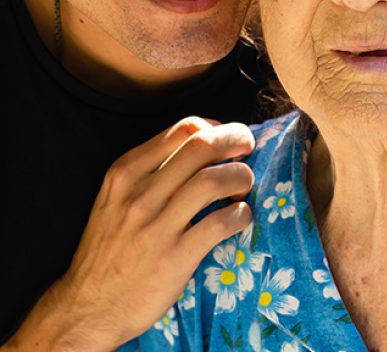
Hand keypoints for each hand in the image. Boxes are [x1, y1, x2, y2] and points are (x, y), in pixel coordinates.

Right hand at [2, 117, 254, 351]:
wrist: (88, 308)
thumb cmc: (111, 246)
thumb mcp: (116, 196)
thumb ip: (152, 168)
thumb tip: (206, 141)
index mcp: (125, 172)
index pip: (184, 128)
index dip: (216, 128)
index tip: (226, 139)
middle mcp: (139, 194)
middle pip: (203, 145)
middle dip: (236, 141)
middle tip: (248, 151)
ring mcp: (156, 227)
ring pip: (214, 179)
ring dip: (241, 176)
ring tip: (243, 185)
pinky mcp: (174, 258)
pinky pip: (221, 223)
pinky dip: (241, 213)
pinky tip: (240, 216)